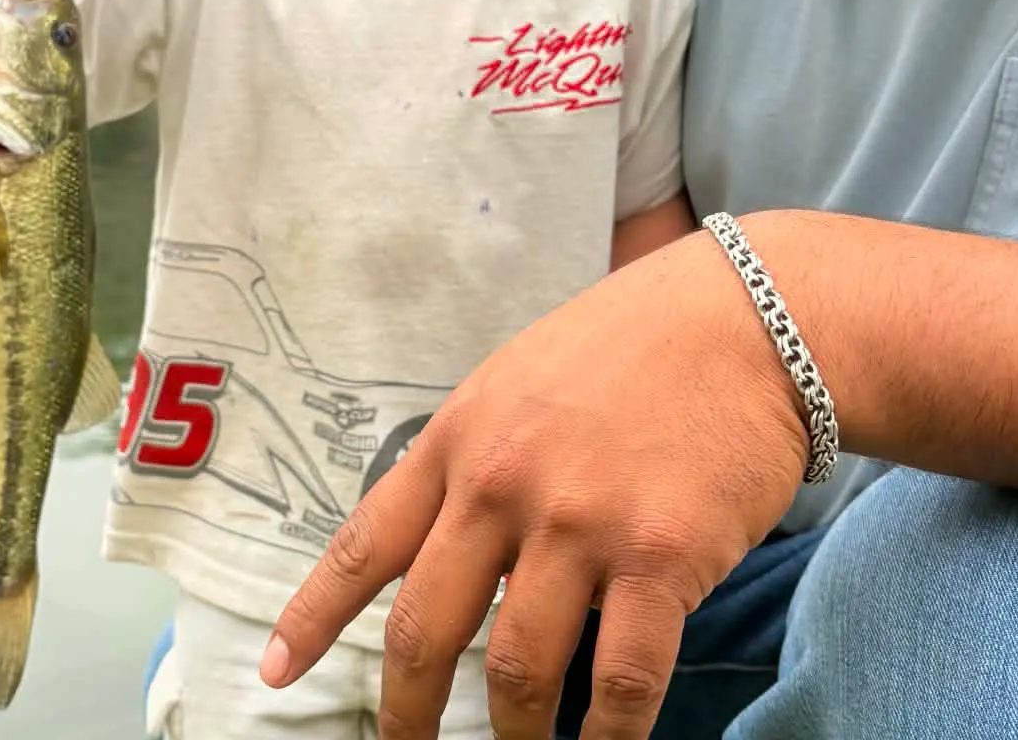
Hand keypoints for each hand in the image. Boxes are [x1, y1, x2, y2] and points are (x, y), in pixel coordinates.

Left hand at [260, 227, 812, 738]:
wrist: (742, 320)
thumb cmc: (628, 348)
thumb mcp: (517, 383)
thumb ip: (474, 461)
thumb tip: (447, 555)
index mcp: (458, 439)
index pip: (367, 542)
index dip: (313, 617)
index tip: (274, 671)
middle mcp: (501, 483)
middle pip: (425, 629)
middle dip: (408, 711)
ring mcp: (579, 522)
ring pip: (517, 672)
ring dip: (515, 735)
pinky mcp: (661, 557)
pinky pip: (623, 681)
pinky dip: (611, 737)